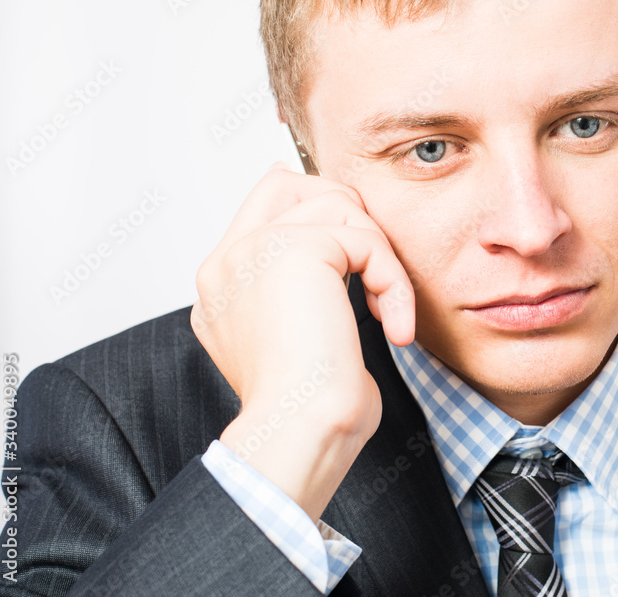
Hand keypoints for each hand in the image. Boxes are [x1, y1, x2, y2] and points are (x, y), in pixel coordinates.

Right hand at [191, 160, 413, 518]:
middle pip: (290, 184)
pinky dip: (393, 280)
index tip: (355, 243)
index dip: (314, 204)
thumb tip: (330, 240)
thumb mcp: (300, 337)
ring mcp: (254, 251)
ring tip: (384, 308)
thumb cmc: (309, 405)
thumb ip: (302, 285)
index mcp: (223, 283)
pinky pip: (367, 240)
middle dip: (346, 214)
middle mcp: (229, 262)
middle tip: (372, 269)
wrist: (301, 432)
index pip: (262, 204)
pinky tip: (394, 325)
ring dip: (378, 255)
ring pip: (337, 204)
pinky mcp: (293, 250)